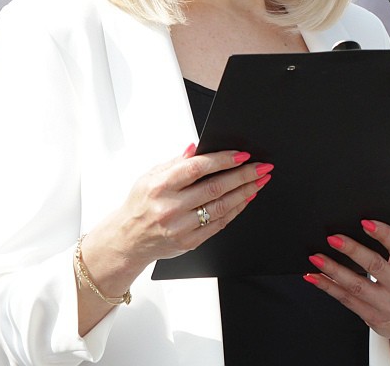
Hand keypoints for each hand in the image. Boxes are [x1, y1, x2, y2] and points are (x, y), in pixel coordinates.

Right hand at [87, 144, 273, 283]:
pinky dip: (235, 210)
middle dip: (244, 175)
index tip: (242, 155)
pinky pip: (219, 224)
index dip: (223, 160)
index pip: (197, 168)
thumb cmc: (140, 204)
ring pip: (221, 207)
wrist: (127, 239)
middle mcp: (169, 207)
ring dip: (245, 192)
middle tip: (262, 167)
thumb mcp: (149, 176)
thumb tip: (197, 147)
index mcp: (159, 186)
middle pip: (215, 188)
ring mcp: (180, 227)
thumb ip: (176, 162)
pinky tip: (245, 199)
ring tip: (259, 181)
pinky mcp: (188, 242)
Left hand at [305, 219, 389, 340]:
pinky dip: (328, 287)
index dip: (384, 233)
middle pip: (374, 265)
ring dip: (333, 270)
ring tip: (317, 258)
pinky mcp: (372, 317)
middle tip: (334, 238)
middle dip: (352, 250)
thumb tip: (364, 231)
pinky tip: (316, 277)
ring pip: (356, 285)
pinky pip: (346, 300)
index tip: (366, 223)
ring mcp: (386, 305)